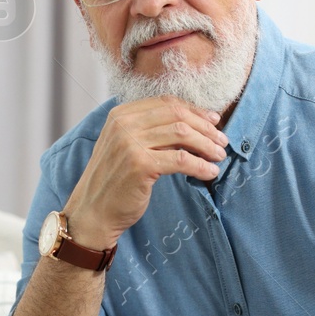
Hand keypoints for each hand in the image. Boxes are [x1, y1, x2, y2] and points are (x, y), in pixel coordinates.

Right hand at [63, 95, 229, 248]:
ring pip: (182, 134)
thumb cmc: (114, 182)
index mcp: (121, 114)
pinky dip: (200, 166)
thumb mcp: (127, 146)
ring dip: (207, 145)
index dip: (194, 111)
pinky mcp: (140, 164)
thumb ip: (150, 132)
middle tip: (222, 141)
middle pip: (177, 115)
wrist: (92, 212)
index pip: (166, 103)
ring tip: (219, 156)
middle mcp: (123, 123)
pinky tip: (210, 172)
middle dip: (205, 128)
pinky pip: (181, 160)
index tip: (213, 121)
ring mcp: (130, 142)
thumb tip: (193, 125)